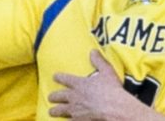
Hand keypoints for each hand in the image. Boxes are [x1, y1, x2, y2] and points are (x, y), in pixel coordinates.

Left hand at [49, 50, 164, 120]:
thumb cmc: (111, 89)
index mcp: (79, 84)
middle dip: (53, 96)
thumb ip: (98, 61)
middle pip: (58, 96)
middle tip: (50, 97)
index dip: (59, 77)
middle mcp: (74, 97)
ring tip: (51, 111)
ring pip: (60, 110)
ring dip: (55, 110)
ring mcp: (75, 110)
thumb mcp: (107, 71)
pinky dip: (66, 120)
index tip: (54, 76)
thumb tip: (93, 51)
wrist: (114, 108)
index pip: (65, 78)